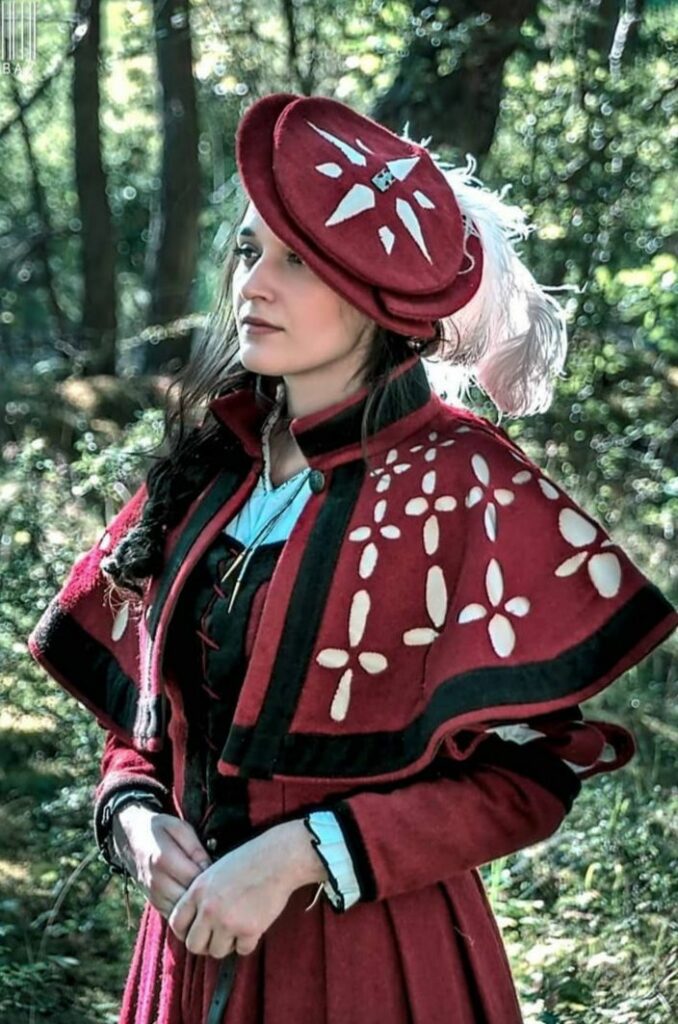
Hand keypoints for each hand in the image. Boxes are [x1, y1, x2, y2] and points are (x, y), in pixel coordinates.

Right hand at [112, 805, 211, 918]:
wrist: (132, 838)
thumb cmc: (160, 830)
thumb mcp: (180, 828)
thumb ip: (196, 849)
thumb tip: (210, 869)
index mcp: (163, 859)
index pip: (195, 878)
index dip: (212, 878)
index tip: (222, 872)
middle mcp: (156, 881)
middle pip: (189, 899)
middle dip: (207, 896)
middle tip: (220, 887)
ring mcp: (153, 895)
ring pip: (182, 913)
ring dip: (198, 908)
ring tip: (210, 896)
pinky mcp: (154, 904)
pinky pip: (174, 917)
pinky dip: (188, 914)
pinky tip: (198, 903)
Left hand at [168, 819, 326, 958]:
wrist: (277, 859)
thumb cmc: (249, 860)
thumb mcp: (215, 871)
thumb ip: (202, 895)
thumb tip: (196, 921)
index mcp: (198, 891)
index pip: (177, 923)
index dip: (185, 931)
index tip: (196, 932)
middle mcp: (209, 909)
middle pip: (194, 945)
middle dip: (205, 944)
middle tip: (217, 936)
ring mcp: (228, 922)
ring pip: (217, 952)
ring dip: (227, 944)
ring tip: (238, 928)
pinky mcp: (249, 930)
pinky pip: (242, 950)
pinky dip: (248, 942)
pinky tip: (253, 926)